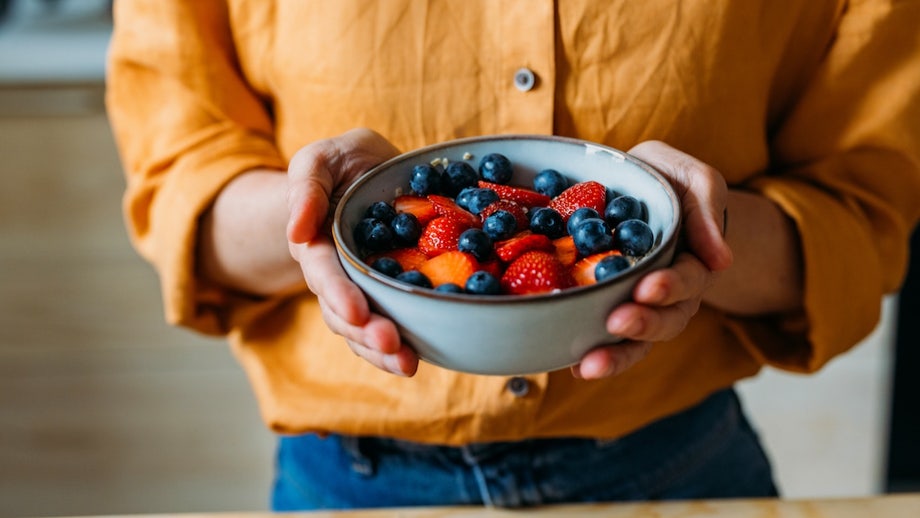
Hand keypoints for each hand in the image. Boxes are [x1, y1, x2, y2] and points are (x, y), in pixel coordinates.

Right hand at [286, 128, 419, 376]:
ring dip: (383, 351)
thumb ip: (306, 187)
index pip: (323, 274)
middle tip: (392, 345)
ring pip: (365, 329)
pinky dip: (407, 342)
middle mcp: (337, 275)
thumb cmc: (342, 162)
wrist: (372, 169)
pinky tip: (423, 356)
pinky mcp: (392, 293)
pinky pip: (394, 322)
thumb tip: (297, 231)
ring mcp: (364, 288)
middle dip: (365, 332)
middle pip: (343, 313)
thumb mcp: (319, 159)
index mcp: (316, 244)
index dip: (338, 294)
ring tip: (408, 364)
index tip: (356, 311)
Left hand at [572, 141, 732, 379]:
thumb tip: (722, 260)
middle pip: (666, 320)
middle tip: (617, 322)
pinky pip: (603, 340)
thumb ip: (708, 206)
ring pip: (636, 341)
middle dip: (643, 324)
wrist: (632, 187)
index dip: (670, 287)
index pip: (688, 280)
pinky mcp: (608, 309)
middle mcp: (669, 293)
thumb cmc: (666, 179)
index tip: (648, 287)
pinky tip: (569, 367)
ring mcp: (639, 306)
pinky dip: (588, 355)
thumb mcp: (693, 178)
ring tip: (589, 366)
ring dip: (616, 355)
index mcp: (693, 261)